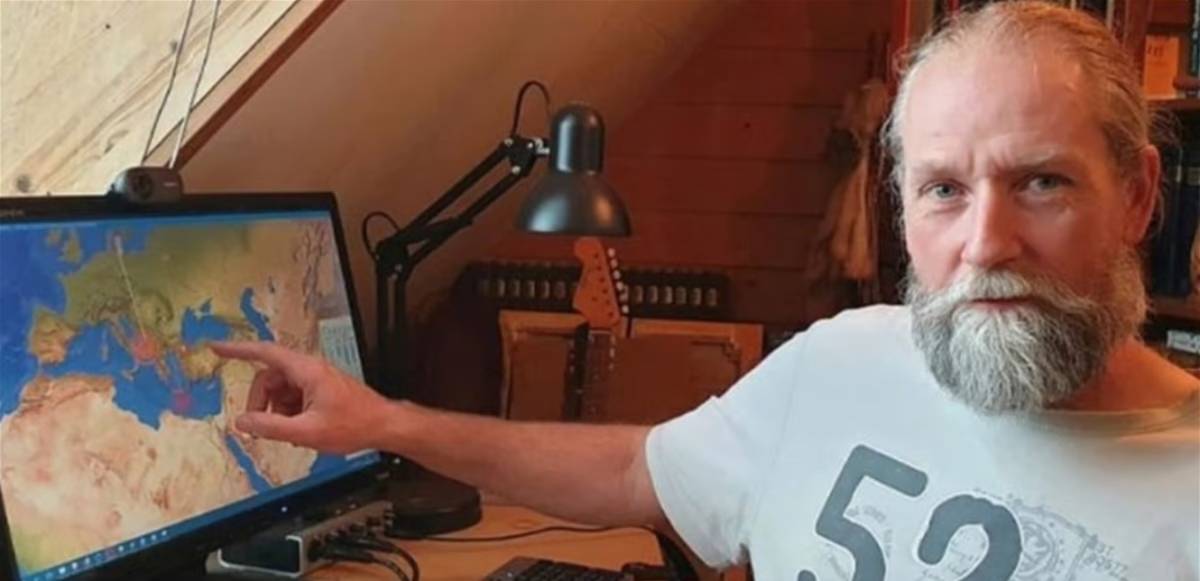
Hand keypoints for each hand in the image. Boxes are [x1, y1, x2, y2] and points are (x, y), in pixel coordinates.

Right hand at [210, 341, 394, 453]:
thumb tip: (242, 422)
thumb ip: (270, 427)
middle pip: (269, 377)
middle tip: (261, 427)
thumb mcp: (306, 431)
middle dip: (261, 402)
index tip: (216, 347)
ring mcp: (316, 379)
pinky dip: (289, 412)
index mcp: (305, 371)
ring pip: (280, 390)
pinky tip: (300, 430)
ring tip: (290, 432)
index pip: (264, 352)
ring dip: (277, 410)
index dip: (237, 349)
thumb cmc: (353, 425)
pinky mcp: (321, 390)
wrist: (384, 426)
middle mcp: (309, 370)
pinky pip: (293, 397)